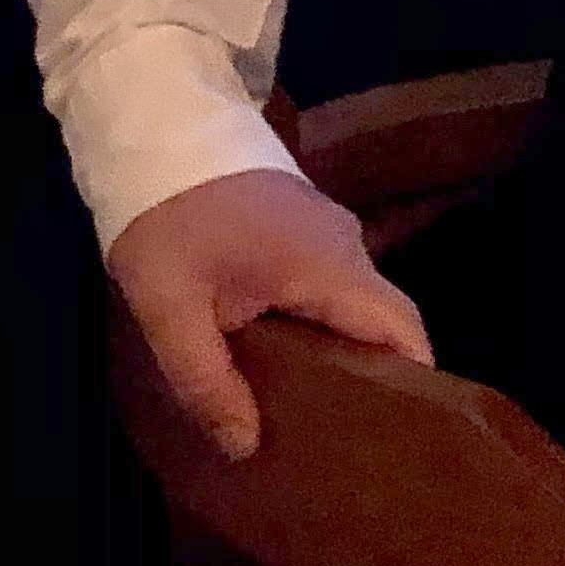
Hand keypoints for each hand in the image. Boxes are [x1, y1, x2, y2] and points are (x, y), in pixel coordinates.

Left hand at [106, 166, 429, 461]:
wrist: (151, 120)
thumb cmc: (166, 213)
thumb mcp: (170, 307)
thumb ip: (207, 382)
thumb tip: (245, 446)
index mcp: (331, 265)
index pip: (403, 330)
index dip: (413, 385)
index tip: (397, 434)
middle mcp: (343, 244)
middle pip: (380, 322)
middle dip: (367, 379)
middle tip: (338, 437)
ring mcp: (322, 226)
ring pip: (349, 302)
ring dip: (334, 349)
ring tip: (304, 408)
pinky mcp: (296, 219)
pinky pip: (326, 282)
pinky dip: (313, 321)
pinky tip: (278, 352)